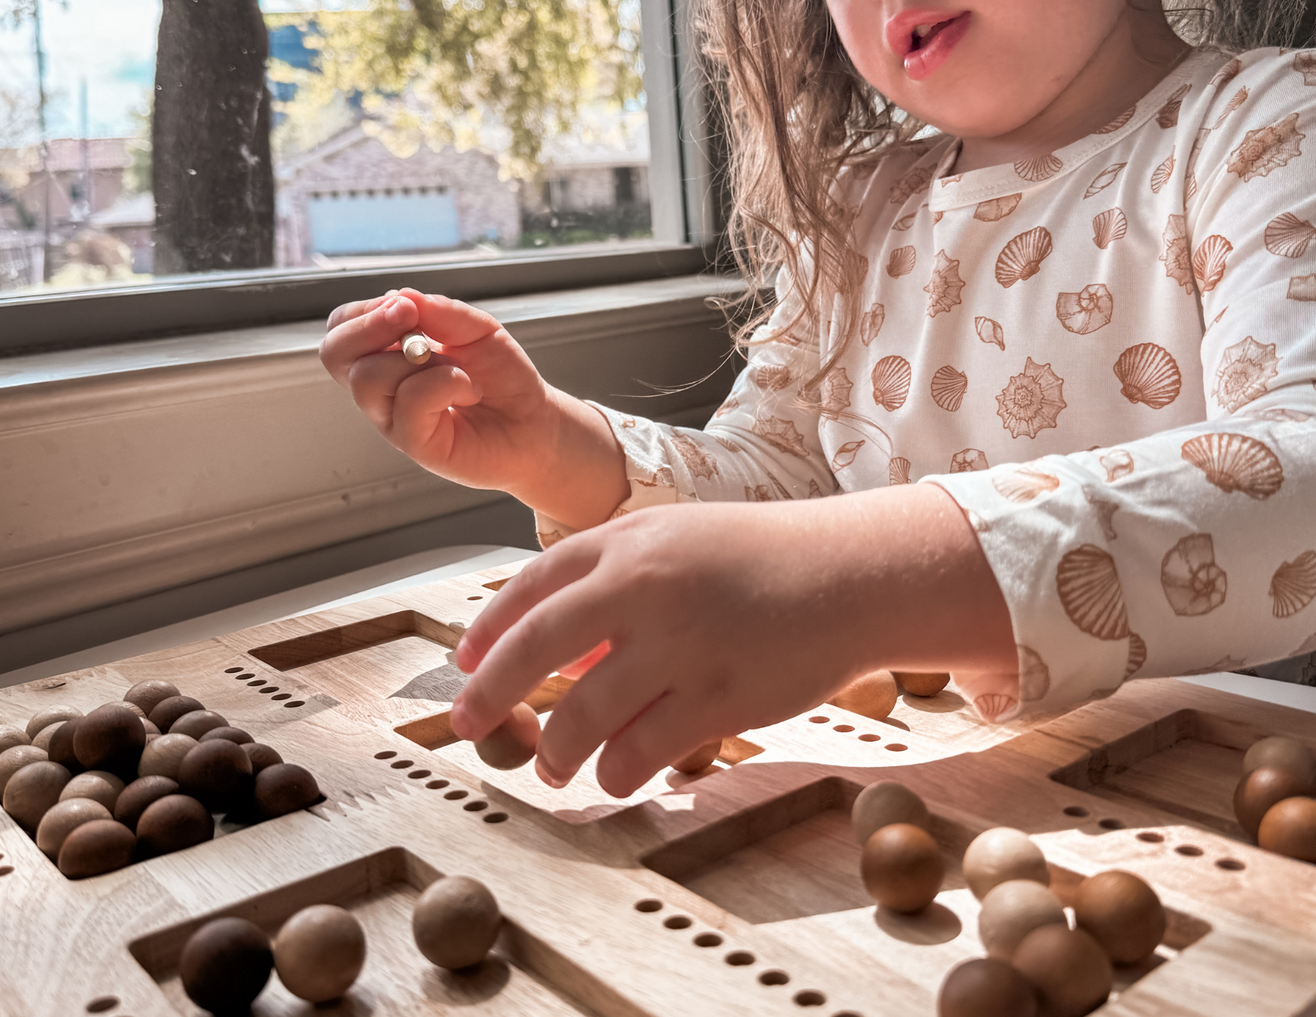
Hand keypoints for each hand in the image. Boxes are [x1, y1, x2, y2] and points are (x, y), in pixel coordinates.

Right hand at [319, 288, 626, 524]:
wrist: (536, 422)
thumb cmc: (502, 377)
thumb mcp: (475, 329)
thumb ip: (439, 311)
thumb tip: (399, 295)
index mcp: (387, 355)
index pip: (341, 328)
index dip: (364, 311)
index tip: (407, 305)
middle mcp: (381, 388)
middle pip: (334, 353)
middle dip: (370, 326)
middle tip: (412, 318)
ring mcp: (393, 418)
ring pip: (368, 378)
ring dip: (418, 359)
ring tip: (457, 369)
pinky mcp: (414, 444)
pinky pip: (409, 401)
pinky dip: (445, 383)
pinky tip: (468, 391)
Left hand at [450, 485, 1014, 796]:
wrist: (850, 573)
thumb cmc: (761, 556)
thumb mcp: (679, 538)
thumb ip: (615, 577)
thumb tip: (556, 645)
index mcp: (629, 540)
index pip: (532, 585)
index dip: (488, 630)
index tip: (465, 664)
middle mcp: (643, 586)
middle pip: (536, 649)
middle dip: (488, 695)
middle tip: (465, 724)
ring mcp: (679, 644)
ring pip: (583, 714)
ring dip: (555, 752)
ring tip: (553, 768)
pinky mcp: (717, 697)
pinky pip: (640, 752)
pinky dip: (615, 771)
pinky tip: (614, 776)